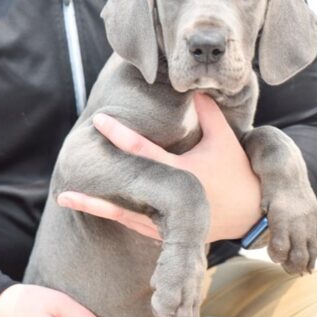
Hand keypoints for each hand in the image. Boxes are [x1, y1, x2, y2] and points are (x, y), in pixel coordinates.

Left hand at [57, 93, 262, 242]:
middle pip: (126, 189)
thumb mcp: (224, 140)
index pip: (144, 151)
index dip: (120, 135)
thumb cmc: (236, 172)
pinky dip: (115, 215)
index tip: (100, 121)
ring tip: (64, 198)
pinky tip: (93, 207)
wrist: (252, 213)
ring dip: (94, 206)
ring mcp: (168, 219)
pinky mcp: (167, 231)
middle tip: (66, 176)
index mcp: (182, 172)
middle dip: (96, 182)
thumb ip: (208, 112)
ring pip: (124, 213)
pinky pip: (136, 222)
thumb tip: (194, 86)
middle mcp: (170, 199)